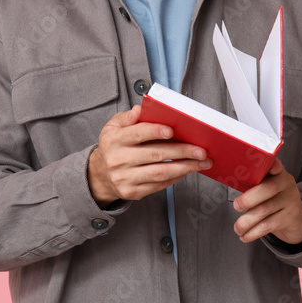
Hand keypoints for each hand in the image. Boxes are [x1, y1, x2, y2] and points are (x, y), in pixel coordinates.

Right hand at [87, 105, 212, 206]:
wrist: (100, 175)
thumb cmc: (113, 146)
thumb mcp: (113, 127)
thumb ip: (127, 117)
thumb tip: (140, 109)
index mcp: (114, 140)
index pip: (137, 134)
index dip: (155, 131)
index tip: (173, 130)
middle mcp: (119, 160)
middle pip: (155, 154)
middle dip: (182, 152)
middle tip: (201, 150)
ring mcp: (125, 178)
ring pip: (160, 172)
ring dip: (185, 167)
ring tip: (201, 162)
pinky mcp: (132, 192)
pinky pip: (158, 185)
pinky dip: (176, 177)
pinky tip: (187, 170)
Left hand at [232, 158, 301, 244]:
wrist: (297, 219)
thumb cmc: (274, 199)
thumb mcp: (267, 186)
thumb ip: (254, 182)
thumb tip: (229, 180)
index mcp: (278, 173)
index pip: (275, 165)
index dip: (273, 164)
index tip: (270, 164)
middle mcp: (286, 184)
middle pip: (268, 189)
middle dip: (248, 199)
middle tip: (236, 206)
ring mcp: (290, 201)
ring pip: (265, 210)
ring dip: (246, 221)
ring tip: (237, 228)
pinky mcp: (290, 218)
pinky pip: (268, 225)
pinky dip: (253, 232)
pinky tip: (244, 236)